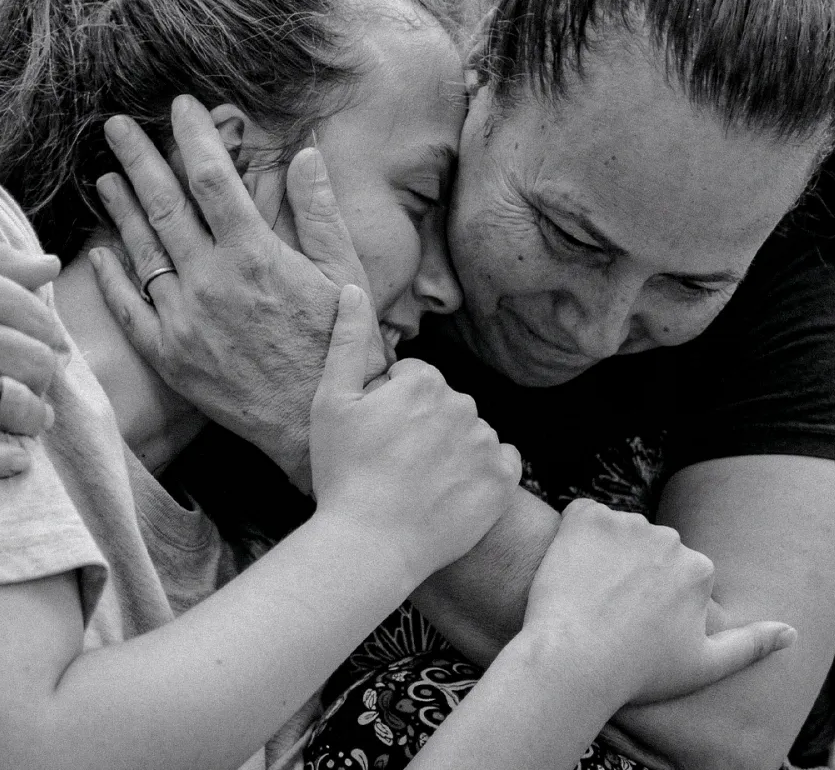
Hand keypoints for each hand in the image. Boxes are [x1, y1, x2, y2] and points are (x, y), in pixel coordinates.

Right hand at [0, 211, 68, 475]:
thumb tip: (50, 267)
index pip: (40, 323)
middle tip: (41, 386)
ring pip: (8, 409)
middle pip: (34, 368)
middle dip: (46, 380)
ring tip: (34, 422)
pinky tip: (13, 464)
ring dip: (32, 420)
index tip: (47, 350)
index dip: (50, 340)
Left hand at [90, 97, 387, 488]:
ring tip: (104, 176)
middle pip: (164, 205)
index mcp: (255, 255)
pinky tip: (102, 252)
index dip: (194, 136)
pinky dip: (114, 277)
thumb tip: (305, 155)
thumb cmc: (342, 346)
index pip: (213, 178)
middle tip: (115, 126)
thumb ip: (319, 212)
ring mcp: (184, 319)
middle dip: (138, 159)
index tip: (180, 105)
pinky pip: (130, 309)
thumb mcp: (344, 274)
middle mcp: (211, 281)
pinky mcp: (170, 356)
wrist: (317, 424)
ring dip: (121, 209)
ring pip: (142, 251)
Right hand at [310, 285, 521, 579]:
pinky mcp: (503, 480)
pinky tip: (450, 492)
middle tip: (394, 464)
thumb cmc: (344, 474)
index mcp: (425, 381)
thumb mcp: (331, 402)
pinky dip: (480, 473)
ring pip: (470, 433)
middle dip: (424, 426)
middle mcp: (464, 405)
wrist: (370, 545)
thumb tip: (355, 288)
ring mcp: (486, 444)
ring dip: (451, 449)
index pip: (414, 380)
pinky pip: (499, 461)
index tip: (375, 438)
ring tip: (418, 483)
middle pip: (444, 406)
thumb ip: (348, 341)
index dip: (390, 407)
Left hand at [521, 499, 796, 707]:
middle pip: (648, 548)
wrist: (573, 661)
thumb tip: (792, 632)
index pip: (675, 573)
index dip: (652, 601)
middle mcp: (669, 538)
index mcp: (700, 569)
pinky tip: (569, 569)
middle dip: (632, 572)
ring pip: (617, 532)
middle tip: (608, 610)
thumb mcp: (704, 666)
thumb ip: (751, 644)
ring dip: (604, 553)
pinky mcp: (586, 517)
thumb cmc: (638, 672)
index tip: (634, 625)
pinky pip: (582, 515)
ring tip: (587, 594)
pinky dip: (575, 535)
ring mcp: (626, 524)